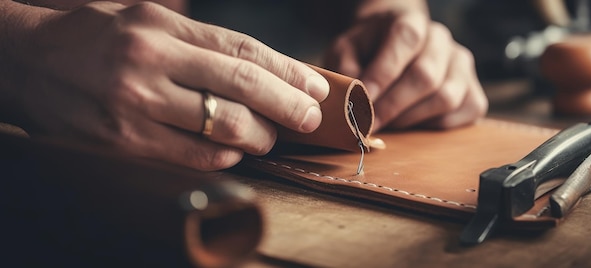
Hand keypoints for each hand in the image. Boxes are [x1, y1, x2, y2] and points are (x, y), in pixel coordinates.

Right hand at [2, 1, 328, 169]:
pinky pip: (192, 155)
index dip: (287, 71)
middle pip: (242, 87)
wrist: (26, 61)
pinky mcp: (123, 140)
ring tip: (270, 138)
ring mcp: (136, 103)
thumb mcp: (144, 20)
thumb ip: (197, 42)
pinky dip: (224, 156)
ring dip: (259, 137)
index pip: (242, 50)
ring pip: (222, 127)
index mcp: (161, 26)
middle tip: (310, 119)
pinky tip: (233, 151)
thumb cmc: (93, 37)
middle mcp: (151, 61)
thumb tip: (258, 71)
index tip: (315, 87)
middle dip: (288, 107)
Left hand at [323, 1, 486, 130]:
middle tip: (369, 123)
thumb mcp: (346, 51)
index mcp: (411, 22)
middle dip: (393, 106)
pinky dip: (434, 126)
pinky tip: (413, 122)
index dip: (383, 74)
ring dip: (411, 118)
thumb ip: (346, 68)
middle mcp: (441, 40)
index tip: (362, 101)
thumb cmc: (367, 50)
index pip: (406, 41)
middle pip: (426, 76)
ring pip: (446, 98)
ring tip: (388, 122)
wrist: (392, 47)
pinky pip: (462, 113)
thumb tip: (356, 95)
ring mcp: (461, 65)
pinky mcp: (472, 91)